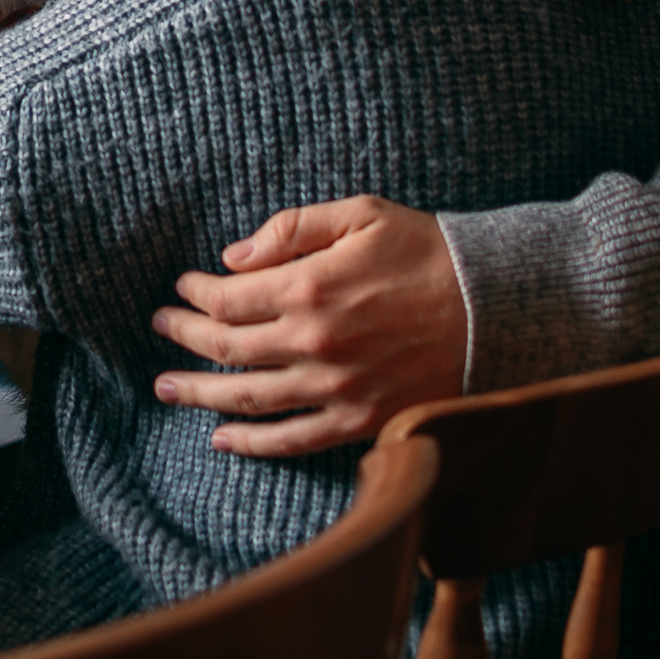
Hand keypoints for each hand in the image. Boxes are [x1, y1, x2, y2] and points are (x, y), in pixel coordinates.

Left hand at [149, 196, 465, 457]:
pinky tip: (222, 440)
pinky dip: (252, 444)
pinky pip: (293, 440)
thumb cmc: (428, 253)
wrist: (500, 309)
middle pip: (225, 348)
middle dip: (183, 337)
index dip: (195, 293)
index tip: (183, 287)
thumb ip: (291, 229)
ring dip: (199, 394)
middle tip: (160, 328)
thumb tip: (233, 256)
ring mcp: (336, 389)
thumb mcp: (361, 214)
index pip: (227, 298)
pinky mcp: (361, 422)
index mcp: (310, 287)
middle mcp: (314, 343)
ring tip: (167, 387)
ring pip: (247, 398)